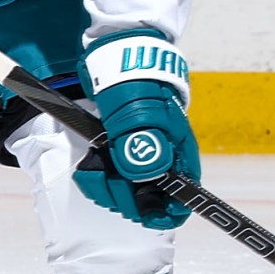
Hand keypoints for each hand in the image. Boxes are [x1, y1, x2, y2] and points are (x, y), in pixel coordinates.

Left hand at [74, 35, 198, 229]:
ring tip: (92, 169)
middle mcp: (165, 161)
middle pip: (151, 201)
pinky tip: (91, 167)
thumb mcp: (138, 114)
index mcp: (178, 153)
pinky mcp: (125, 155)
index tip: (140, 211)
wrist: (119, 61)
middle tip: (102, 178)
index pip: (184, 198)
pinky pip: (113, 180)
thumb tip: (147, 176)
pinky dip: (99, 178)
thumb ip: (142, 147)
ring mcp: (144, 159)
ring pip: (128, 193)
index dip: (165, 212)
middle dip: (123, 197)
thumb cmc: (135, 85)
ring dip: (107, 187)